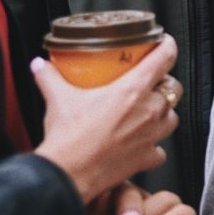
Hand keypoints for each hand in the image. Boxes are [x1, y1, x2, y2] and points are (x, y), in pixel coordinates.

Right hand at [32, 36, 181, 204]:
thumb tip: (40, 65)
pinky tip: (141, 143)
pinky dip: (154, 146)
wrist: (68, 172)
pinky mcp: (148, 157)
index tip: (164, 42)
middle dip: (164, 83)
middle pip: (173, 88)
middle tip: (149, 83)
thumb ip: (50, 77)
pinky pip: (161, 149)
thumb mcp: (58, 98)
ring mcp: (152, 135)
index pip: (164, 57)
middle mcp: (150, 110)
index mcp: (133, 89)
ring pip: (172, 117)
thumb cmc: (68, 137)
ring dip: (163, 113)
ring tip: (147, 112)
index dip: (167, 46)